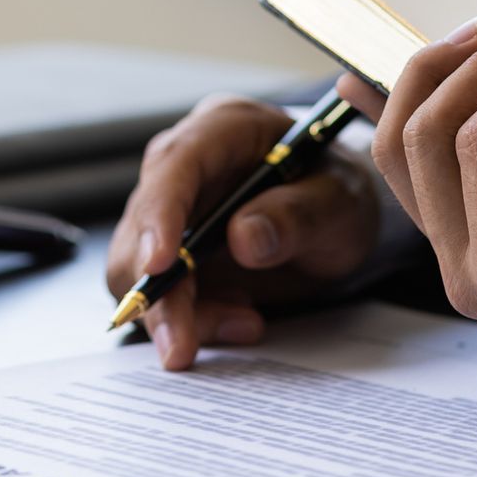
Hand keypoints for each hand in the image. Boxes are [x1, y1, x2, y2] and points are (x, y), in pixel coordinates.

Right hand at [106, 94, 380, 370]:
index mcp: (222, 129)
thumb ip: (299, 214)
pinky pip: (159, 294)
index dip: (160, 214)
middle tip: (182, 346)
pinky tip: (243, 321)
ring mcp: (169, 211)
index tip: (160, 265)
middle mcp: (180, 165)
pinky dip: (193, 320)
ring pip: (137, 269)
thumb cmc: (335, 191)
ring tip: (247, 324)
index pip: (174, 163)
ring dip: (176, 314)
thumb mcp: (340, 200)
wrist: (332, 212)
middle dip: (158, 292)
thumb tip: (244, 239)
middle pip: (141, 227)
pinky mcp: (169, 253)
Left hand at [336, 18, 476, 381]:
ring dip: (434, 87)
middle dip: (471, 74)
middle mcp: (468, 274)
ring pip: (402, 157)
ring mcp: (459, 265)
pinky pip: (411, 179)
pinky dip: (396, 122)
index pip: (476, 137)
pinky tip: (356, 85)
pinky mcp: (463, 250)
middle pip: (419, 141)